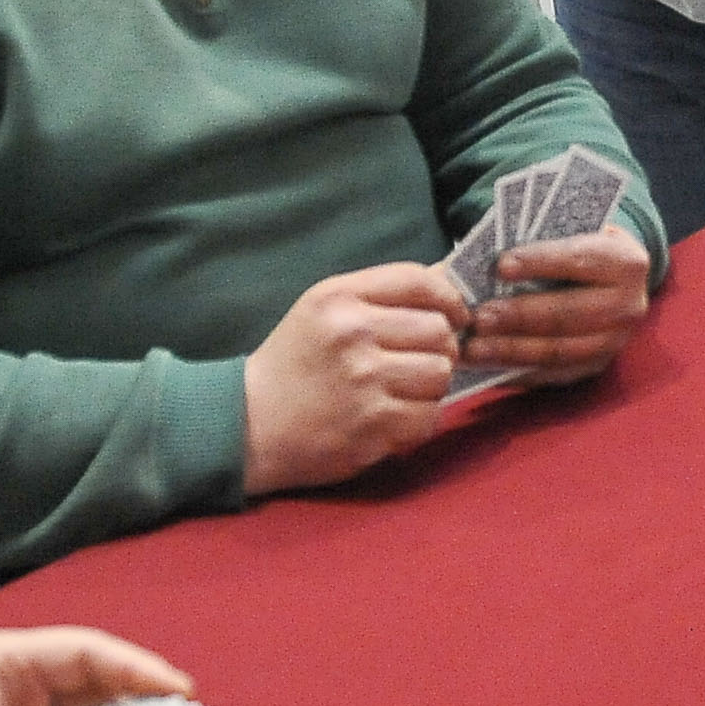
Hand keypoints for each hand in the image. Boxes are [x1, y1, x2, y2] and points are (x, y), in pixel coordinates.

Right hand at [242, 262, 466, 492]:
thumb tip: (448, 280)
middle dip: (439, 347)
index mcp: (339, 297)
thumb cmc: (295, 363)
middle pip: (439, 330)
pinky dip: (418, 420)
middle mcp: (353, 334)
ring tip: (402, 390)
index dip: (449, 297)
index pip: (419, 281)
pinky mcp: (373, 425)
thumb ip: (381, 294)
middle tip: (418, 361)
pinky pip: (429, 416)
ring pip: (440, 373)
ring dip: (429, 386)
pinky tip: (392, 418)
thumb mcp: (324, 310)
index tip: (456, 315)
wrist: (249, 423)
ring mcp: (364, 381)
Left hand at [453, 225, 650, 378]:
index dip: (539, 263)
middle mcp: (628, 305)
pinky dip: (517, 371)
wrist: (616, 280)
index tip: (500, 266)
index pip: (579, 260)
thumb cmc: (581, 250)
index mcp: (626, 262)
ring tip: (473, 348)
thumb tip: (494, 263)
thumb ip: (544, 243)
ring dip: (511, 350)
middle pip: (568, 314)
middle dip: (519, 316)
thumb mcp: (576, 234)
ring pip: (558, 351)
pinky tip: (487, 366)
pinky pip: (552, 374)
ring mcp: (614, 342)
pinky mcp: (596, 367)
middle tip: (478, 317)